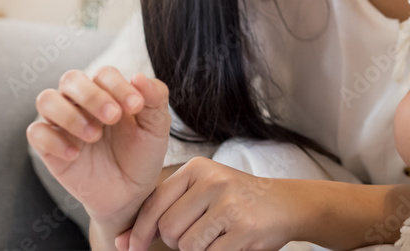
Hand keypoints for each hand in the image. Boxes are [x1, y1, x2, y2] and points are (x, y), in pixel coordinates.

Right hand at [27, 68, 171, 227]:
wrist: (130, 192)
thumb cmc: (142, 153)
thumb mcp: (156, 126)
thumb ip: (155, 98)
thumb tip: (139, 76)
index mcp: (108, 91)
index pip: (104, 74)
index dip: (118, 86)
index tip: (136, 106)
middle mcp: (81, 102)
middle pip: (71, 79)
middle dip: (92, 95)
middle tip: (113, 117)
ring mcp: (62, 123)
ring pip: (46, 100)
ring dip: (69, 114)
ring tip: (95, 136)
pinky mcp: (48, 147)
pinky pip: (36, 133)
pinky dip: (53, 140)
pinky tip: (75, 154)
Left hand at [117, 157, 307, 250]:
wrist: (287, 204)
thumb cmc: (238, 200)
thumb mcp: (204, 191)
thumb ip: (166, 210)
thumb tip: (122, 242)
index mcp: (199, 168)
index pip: (154, 203)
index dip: (139, 231)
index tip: (130, 247)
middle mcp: (214, 181)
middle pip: (168, 229)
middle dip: (177, 241)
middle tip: (201, 234)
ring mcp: (230, 205)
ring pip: (187, 245)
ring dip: (198, 250)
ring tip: (218, 236)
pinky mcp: (244, 229)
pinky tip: (231, 242)